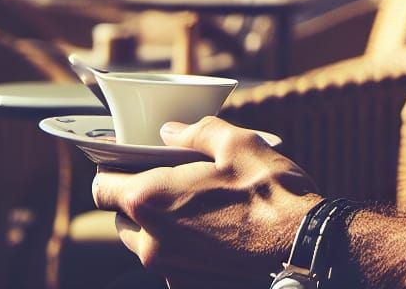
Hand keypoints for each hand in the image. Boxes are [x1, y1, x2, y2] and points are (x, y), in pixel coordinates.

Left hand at [92, 117, 321, 286]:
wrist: (303, 245)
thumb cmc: (271, 192)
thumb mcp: (238, 143)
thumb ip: (196, 132)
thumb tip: (170, 132)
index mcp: (153, 200)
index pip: (102, 187)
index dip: (109, 170)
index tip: (124, 160)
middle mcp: (151, 242)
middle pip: (122, 216)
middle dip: (139, 196)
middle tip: (173, 176)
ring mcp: (169, 270)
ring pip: (145, 241)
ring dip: (160, 222)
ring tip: (198, 202)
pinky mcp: (188, 285)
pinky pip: (171, 260)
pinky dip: (182, 244)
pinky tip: (215, 228)